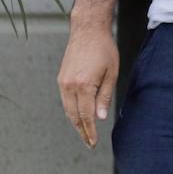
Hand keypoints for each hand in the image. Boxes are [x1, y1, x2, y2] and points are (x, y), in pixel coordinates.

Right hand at [56, 22, 118, 147]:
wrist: (87, 31)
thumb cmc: (104, 49)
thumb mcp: (111, 73)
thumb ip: (105, 97)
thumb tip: (100, 118)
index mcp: (83, 86)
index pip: (85, 116)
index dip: (90, 131)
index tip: (93, 142)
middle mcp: (69, 86)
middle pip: (74, 116)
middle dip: (82, 131)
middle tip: (89, 143)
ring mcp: (62, 82)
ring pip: (67, 109)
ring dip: (75, 122)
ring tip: (85, 132)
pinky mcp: (61, 78)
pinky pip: (65, 100)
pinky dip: (71, 110)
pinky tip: (78, 115)